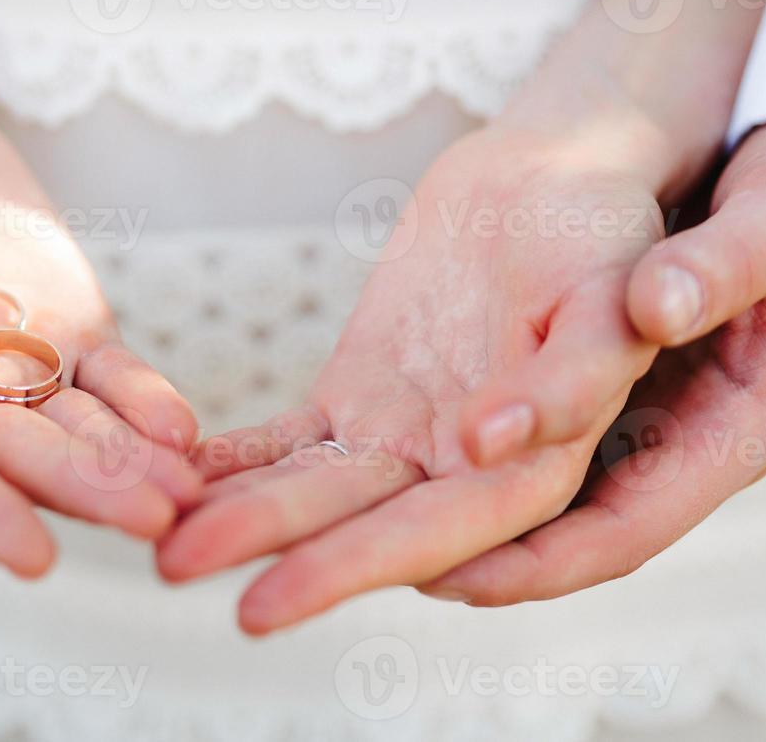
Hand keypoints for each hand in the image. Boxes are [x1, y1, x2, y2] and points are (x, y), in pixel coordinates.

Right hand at [0, 112, 200, 576]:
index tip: (34, 555)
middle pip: (17, 463)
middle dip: (81, 494)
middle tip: (151, 525)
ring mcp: (14, 379)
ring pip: (76, 433)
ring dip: (131, 466)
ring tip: (189, 496)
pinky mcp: (69, 343)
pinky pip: (113, 382)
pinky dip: (146, 404)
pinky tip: (183, 432)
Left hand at [157, 119, 666, 631]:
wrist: (555, 177)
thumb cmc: (603, 233)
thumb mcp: (612, 295)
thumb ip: (572, 377)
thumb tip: (494, 445)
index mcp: (538, 465)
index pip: (441, 534)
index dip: (360, 563)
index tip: (276, 589)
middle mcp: (463, 470)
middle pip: (360, 523)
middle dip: (272, 550)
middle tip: (173, 566)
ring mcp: (404, 436)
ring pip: (313, 489)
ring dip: (233, 513)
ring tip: (153, 539)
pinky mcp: (361, 396)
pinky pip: (290, 443)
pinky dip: (232, 462)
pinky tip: (172, 474)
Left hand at [420, 121, 765, 603]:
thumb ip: (725, 264)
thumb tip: (655, 305)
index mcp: (729, 432)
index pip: (623, 532)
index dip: (535, 564)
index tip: (450, 576)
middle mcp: (674, 439)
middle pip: (562, 527)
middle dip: (473, 552)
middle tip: (373, 566)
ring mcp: (637, 412)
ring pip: (536, 487)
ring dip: (457, 507)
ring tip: (363, 522)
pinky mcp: (605, 375)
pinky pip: (527, 429)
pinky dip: (468, 443)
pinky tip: (394, 438)